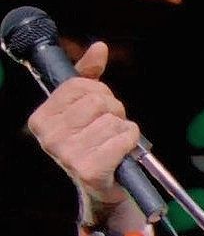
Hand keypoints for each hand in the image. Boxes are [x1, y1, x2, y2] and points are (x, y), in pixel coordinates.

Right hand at [27, 41, 139, 209]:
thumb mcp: (87, 108)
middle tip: (111, 128)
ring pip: (113, 121)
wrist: (103, 187)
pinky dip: (130, 142)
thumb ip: (90, 76)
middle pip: (99, 101)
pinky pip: (123, 139)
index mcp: (41, 119)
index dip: (100, 93)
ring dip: (124, 129)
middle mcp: (49, 137)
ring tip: (115, 142)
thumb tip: (100, 48)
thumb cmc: (94, 144)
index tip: (100, 109)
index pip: (80, 85)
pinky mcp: (90, 169)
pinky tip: (123, 152)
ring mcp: (67, 155)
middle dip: (115, 111)